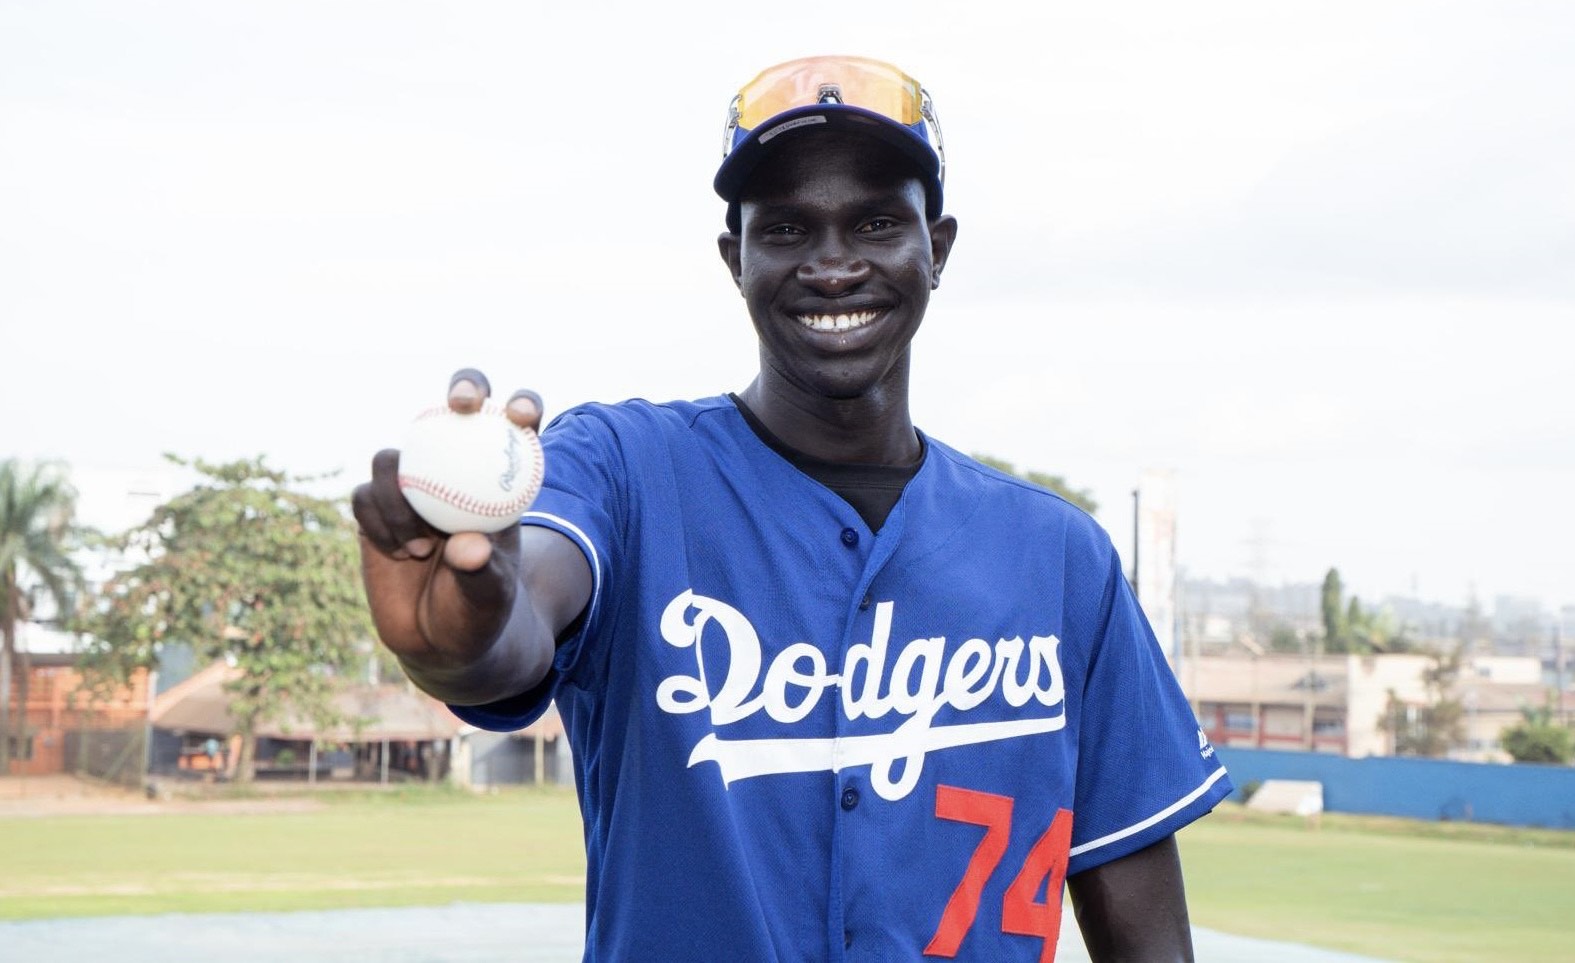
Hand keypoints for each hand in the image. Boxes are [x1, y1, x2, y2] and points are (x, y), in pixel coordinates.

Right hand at [352, 368, 545, 668]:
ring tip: (419, 548)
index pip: (517, 429)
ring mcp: (411, 485)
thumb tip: (466, 546)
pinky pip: (365, 495)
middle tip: (460, 406)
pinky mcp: (374, 506)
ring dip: (400, 498)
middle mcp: (455, 472)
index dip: (522, 405)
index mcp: (499, 484)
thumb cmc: (480, 614)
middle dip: (464, 388)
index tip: (521, 415)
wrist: (440, 641)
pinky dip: (378, 522)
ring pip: (393, 457)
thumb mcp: (490, 599)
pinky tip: (398, 553)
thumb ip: (481, 573)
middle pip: (457, 407)